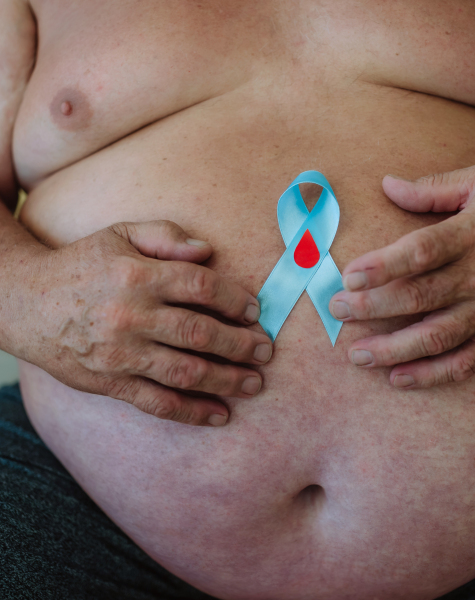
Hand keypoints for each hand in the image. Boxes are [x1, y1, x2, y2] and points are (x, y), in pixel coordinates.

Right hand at [9, 221, 271, 424]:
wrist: (23, 302)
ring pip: (185, 372)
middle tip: (266, 352)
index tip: (255, 311)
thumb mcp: (120, 234)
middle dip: (241, 345)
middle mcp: (130, 315)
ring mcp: (120, 353)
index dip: (235, 300)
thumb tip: (209, 251)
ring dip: (226, 380)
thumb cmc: (82, 265)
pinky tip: (219, 415)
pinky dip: (191, 412)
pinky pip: (156, 402)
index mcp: (138, 275)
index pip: (201, 287)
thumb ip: (166, 236)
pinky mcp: (109, 382)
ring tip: (254, 384)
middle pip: (200, 334)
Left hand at [329, 163, 474, 387]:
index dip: (383, 266)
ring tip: (357, 355)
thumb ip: (433, 188)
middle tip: (337, 311)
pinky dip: (432, 374)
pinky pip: (466, 361)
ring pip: (438, 337)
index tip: (348, 276)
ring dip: (394, 349)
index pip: (423, 252)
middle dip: (373, 307)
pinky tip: (399, 379)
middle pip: (421, 297)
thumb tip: (386, 185)